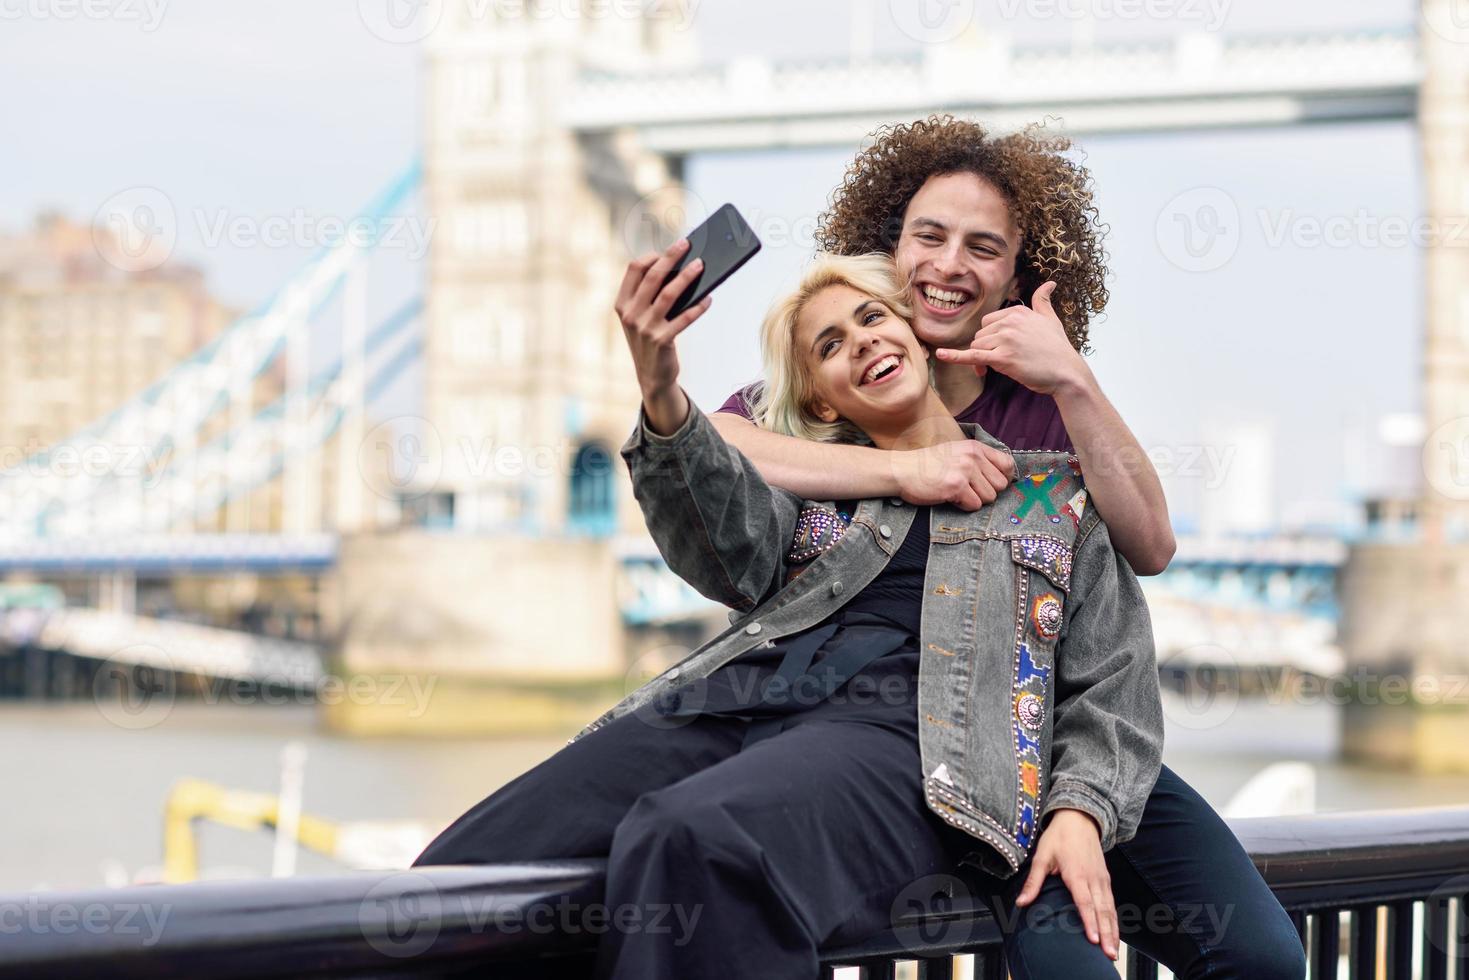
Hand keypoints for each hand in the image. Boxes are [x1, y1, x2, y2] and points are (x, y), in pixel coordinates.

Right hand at [614, 238, 713, 403]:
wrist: (651, 376)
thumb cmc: (650, 339)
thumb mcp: (641, 317)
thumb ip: (651, 296)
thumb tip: (681, 269)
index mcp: (622, 303)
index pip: (634, 269)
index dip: (652, 255)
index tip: (668, 249)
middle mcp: (630, 314)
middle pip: (652, 277)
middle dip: (671, 257)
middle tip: (686, 244)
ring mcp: (645, 328)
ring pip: (669, 294)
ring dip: (687, 277)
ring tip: (701, 265)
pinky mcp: (662, 340)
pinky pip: (684, 318)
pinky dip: (698, 306)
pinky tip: (708, 298)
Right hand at [890, 441, 1014, 510]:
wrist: (901, 470)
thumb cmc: (927, 465)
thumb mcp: (955, 452)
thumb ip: (977, 459)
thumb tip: (1003, 477)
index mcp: (975, 447)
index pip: (1007, 464)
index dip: (1002, 478)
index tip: (990, 483)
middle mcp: (972, 457)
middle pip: (1000, 485)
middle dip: (987, 491)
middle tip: (969, 490)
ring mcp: (964, 471)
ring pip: (989, 497)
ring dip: (974, 500)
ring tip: (957, 492)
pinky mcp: (956, 487)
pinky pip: (974, 505)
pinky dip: (963, 506)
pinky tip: (949, 497)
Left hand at [933, 282, 1085, 395]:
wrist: (1067, 372)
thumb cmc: (1058, 349)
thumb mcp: (1051, 319)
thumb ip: (1043, 301)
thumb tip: (1050, 283)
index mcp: (1018, 311)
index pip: (988, 322)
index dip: (990, 338)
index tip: (1000, 351)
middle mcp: (1010, 322)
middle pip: (980, 335)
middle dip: (985, 350)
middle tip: (996, 365)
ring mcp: (1006, 339)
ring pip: (978, 347)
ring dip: (982, 361)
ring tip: (997, 370)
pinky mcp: (1002, 358)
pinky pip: (972, 355)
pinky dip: (955, 356)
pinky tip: (941, 355)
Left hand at [1014, 808, 1117, 959]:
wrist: (1080, 819)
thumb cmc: (1059, 837)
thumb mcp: (1041, 856)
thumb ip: (1033, 881)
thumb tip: (1021, 903)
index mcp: (1077, 874)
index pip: (1084, 902)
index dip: (1089, 921)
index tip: (1092, 939)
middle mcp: (1093, 879)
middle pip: (1102, 911)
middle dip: (1106, 934)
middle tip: (1108, 954)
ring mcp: (1102, 880)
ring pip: (1110, 909)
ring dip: (1113, 931)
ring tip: (1113, 951)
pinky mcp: (1106, 880)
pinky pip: (1112, 904)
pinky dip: (1115, 920)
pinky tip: (1114, 935)